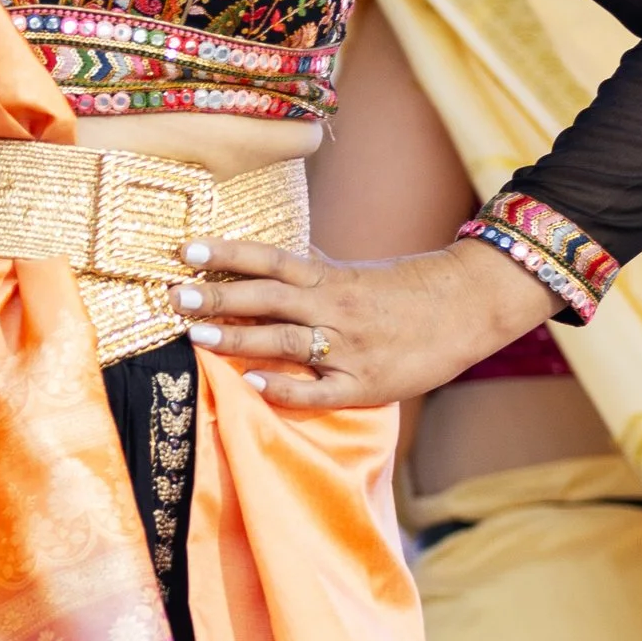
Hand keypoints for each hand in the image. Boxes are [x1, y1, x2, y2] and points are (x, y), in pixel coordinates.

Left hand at [174, 228, 555, 408]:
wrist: (467, 307)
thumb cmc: (404, 290)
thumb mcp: (355, 272)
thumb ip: (310, 271)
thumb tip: (267, 259)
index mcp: (330, 277)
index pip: (269, 260)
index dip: (227, 253)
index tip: (186, 250)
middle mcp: (334, 307)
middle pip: (267, 299)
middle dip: (219, 297)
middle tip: (175, 295)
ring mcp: (348, 347)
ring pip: (285, 340)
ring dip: (239, 337)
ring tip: (197, 335)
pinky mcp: (365, 383)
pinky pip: (319, 390)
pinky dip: (285, 388)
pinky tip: (252, 385)